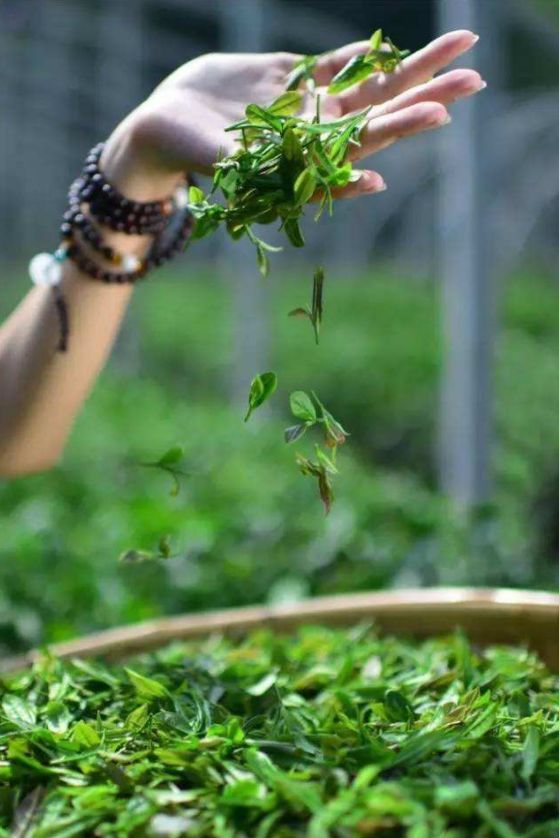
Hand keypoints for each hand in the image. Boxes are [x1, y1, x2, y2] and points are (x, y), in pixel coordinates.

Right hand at [103, 30, 483, 200]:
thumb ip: (295, 172)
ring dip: (414, 65)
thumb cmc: (190, 155)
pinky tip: (395, 45)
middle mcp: (319, 131)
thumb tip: (372, 182)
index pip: (368, 138)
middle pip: (385, 106)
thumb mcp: (239, 164)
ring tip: (461, 43)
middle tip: (477, 75)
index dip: (404, 123)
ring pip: (372, 80)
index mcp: (311, 154)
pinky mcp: (292, 77)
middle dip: (430, 89)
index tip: (443, 111)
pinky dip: (365, 56)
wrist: (161, 129)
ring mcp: (309, 102)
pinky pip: (337, 63)